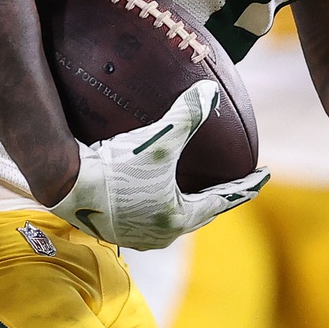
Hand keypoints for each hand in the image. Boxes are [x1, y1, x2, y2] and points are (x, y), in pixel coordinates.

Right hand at [48, 81, 267, 250]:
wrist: (65, 184)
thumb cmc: (113, 168)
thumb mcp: (157, 140)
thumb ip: (187, 116)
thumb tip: (211, 91)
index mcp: (178, 218)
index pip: (224, 200)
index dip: (246, 185)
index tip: (263, 175)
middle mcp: (161, 234)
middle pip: (200, 214)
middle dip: (216, 198)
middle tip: (230, 183)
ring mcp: (137, 236)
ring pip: (172, 219)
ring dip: (186, 204)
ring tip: (191, 189)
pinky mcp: (115, 229)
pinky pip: (148, 217)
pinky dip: (159, 204)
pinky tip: (151, 192)